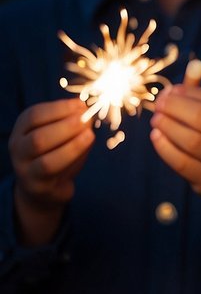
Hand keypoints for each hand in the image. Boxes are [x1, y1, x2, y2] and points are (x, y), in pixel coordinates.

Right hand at [8, 98, 93, 244]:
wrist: (46, 188)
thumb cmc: (58, 155)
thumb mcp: (65, 136)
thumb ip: (75, 123)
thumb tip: (87, 111)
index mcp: (23, 129)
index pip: (34, 115)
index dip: (59, 108)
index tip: (81, 104)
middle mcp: (18, 146)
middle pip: (37, 134)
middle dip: (65, 124)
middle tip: (86, 119)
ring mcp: (23, 166)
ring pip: (41, 150)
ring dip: (68, 139)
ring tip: (89, 133)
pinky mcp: (35, 182)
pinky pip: (50, 167)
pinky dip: (70, 153)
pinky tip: (86, 144)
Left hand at [150, 72, 200, 234]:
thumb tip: (193, 64)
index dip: (188, 92)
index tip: (170, 91)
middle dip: (176, 107)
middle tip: (159, 104)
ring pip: (192, 141)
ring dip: (168, 126)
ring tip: (156, 118)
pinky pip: (183, 162)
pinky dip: (165, 148)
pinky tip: (156, 136)